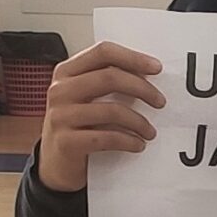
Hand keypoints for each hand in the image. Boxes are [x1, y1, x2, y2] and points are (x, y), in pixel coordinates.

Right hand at [36, 39, 163, 192]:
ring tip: (150, 132)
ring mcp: (61, 116)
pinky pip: (106, 138)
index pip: (103, 52)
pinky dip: (128, 141)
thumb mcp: (86, 98)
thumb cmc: (77, 126)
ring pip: (111, 110)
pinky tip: (138, 145)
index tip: (157, 68)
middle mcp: (61, 90)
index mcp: (67, 72)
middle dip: (142, 89)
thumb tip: (147, 75)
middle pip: (110, 77)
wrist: (56, 164)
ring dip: (139, 122)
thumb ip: (107, 82)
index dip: (132, 58)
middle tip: (160, 102)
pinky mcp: (66, 142)